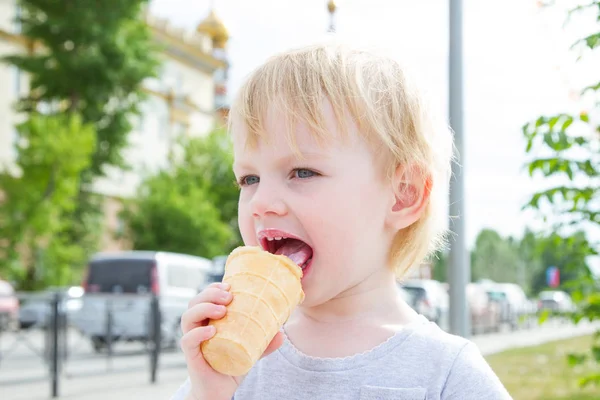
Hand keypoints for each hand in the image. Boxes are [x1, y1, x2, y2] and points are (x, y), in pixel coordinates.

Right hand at [180, 282, 283, 399]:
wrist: (219, 391)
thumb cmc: (231, 366)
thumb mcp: (250, 351)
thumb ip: (264, 343)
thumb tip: (282, 334)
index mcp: (209, 321)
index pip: (205, 297)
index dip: (213, 288)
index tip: (230, 286)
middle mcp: (197, 328)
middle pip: (194, 302)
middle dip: (210, 294)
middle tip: (228, 296)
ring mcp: (193, 341)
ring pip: (187, 317)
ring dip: (204, 308)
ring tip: (222, 310)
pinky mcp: (191, 356)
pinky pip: (187, 340)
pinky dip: (198, 333)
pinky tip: (212, 331)